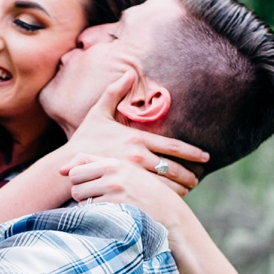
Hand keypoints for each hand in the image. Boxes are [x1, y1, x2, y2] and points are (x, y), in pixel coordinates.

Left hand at [62, 155, 193, 221]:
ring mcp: (114, 190)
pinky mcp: (116, 206)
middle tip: (97, 199)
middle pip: (74, 184)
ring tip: (105, 207)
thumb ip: (93, 164)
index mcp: (114, 161)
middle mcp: (113, 173)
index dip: (79, 181)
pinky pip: (90, 211)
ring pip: (80, 199)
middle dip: (81, 193)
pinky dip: (95, 216)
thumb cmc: (143, 192)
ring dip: (87, 206)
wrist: (169, 212)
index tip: (90, 187)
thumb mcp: (124, 171)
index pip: (76, 169)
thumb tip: (61, 170)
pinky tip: (110, 215)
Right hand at [63, 71, 206, 193]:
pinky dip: (163, 198)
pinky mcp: (125, 188)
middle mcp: (138, 156)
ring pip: (164, 184)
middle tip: (198, 179)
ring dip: (179, 188)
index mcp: (137, 138)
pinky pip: (150, 194)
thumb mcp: (98, 112)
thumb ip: (114, 92)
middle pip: (173, 168)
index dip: (192, 153)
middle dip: (189, 175)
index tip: (205, 157)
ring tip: (188, 190)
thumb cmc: (84, 139)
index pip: (173, 146)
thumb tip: (128, 72)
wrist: (68, 163)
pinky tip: (170, 201)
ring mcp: (132, 174)